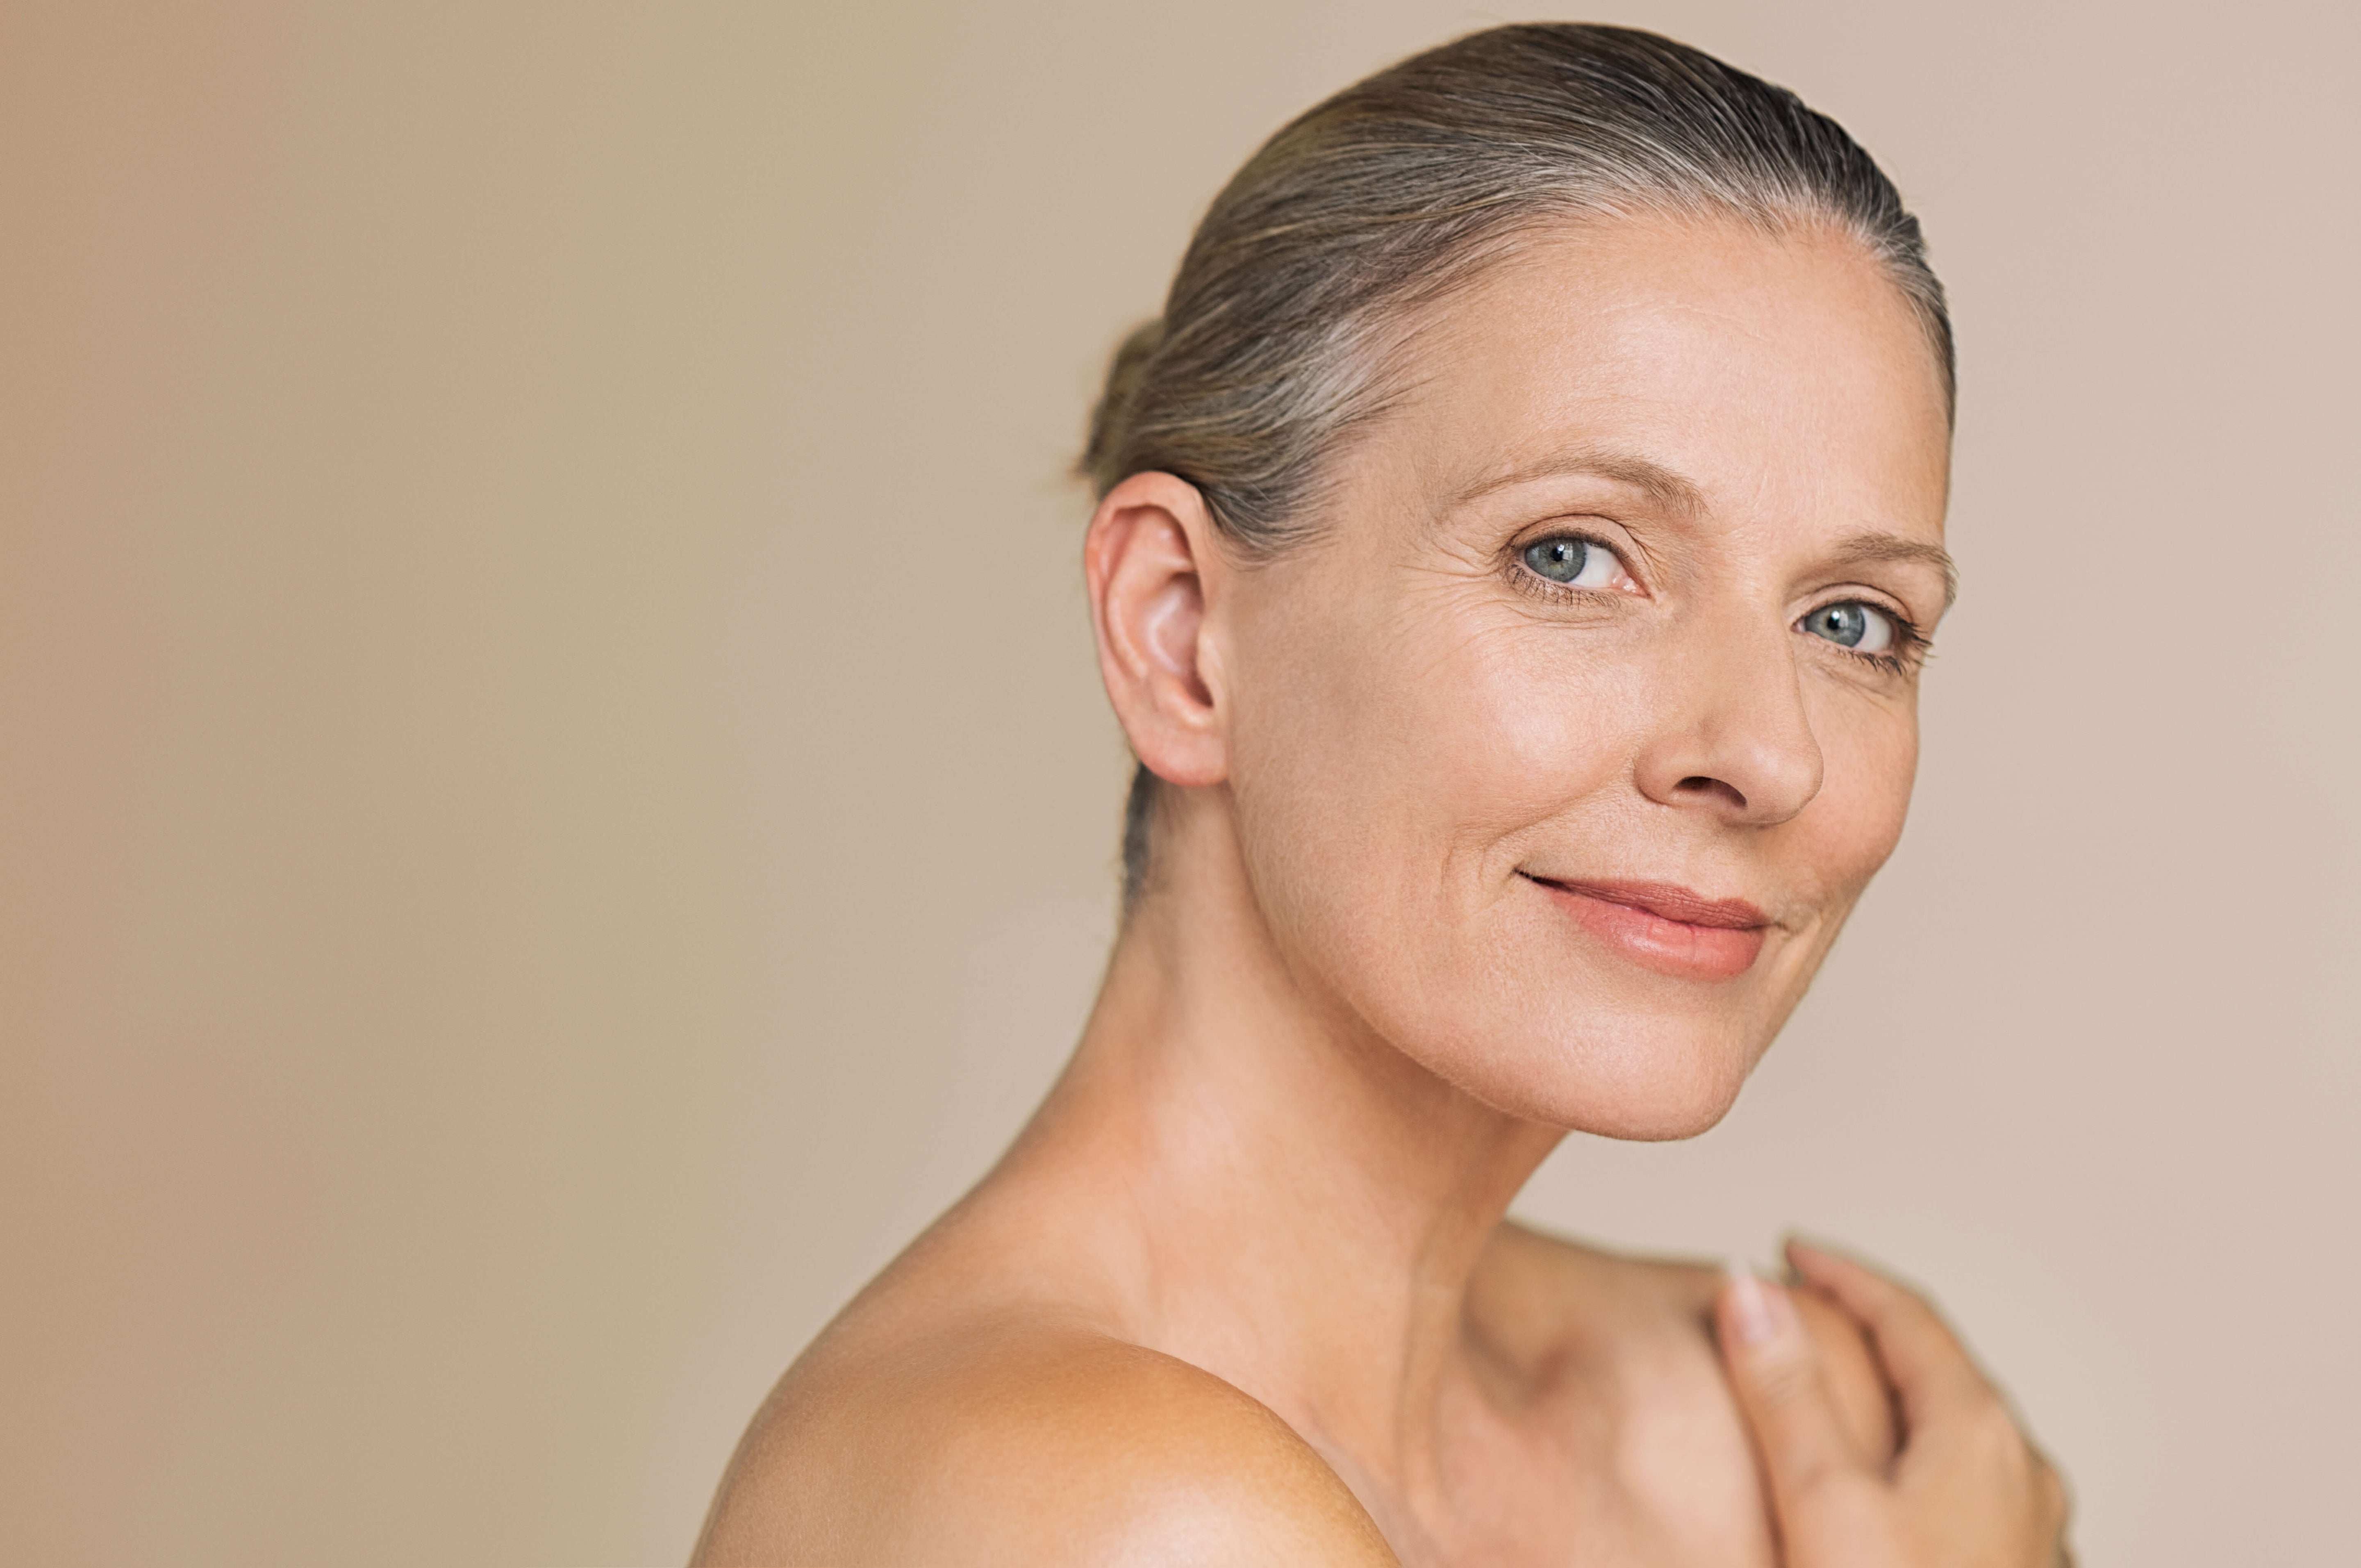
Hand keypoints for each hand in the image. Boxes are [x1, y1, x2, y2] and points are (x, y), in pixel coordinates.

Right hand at [1716, 1240, 2071, 1567]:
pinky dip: (1917, 1463)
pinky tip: (1887, 1491)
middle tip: (1807, 1311)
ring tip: (1840, 1396)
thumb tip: (1750, 1291)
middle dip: (1870, 1331)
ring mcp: (2031, 1535)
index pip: (1908, 1315)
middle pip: (1939, 1370)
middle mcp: (2023, 1477)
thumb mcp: (1823, 1501)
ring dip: (1897, 1400)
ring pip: (1957, 1436)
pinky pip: (1966, 1493)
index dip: (1842, 1274)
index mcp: (1982, 1436)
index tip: (1791, 1252)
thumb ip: (1786, 1392)